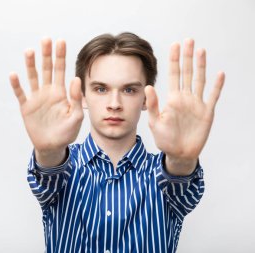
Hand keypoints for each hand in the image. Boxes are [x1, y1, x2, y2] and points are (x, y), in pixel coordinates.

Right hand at [9, 39, 83, 164]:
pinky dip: (17, 85)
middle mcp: (48, 92)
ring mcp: (36, 99)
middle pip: (47, 69)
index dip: (61, 56)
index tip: (60, 41)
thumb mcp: (76, 117)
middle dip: (46, 55)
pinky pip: (20, 94)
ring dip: (30, 65)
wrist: (52, 147)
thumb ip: (76, 99)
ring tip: (29, 51)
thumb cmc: (66, 132)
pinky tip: (14, 75)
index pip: (61, 70)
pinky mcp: (26, 108)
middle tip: (46, 39)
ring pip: (33, 78)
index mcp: (61, 93)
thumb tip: (75, 79)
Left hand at [145, 39, 224, 174]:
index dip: (174, 60)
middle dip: (187, 57)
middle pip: (187, 73)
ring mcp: (197, 104)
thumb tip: (148, 86)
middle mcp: (185, 98)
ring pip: (200, 80)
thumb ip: (153, 105)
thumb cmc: (165, 139)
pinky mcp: (207, 113)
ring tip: (201, 50)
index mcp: (172, 98)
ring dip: (201, 66)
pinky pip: (213, 96)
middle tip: (189, 40)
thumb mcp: (155, 122)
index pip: (173, 74)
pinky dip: (216, 86)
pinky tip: (219, 74)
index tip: (175, 45)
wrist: (179, 153)